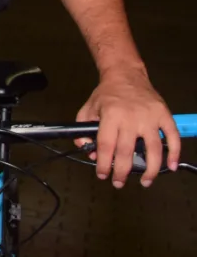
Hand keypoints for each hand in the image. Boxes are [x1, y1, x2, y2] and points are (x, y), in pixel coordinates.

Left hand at [75, 66, 179, 187]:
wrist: (126, 74)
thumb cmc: (106, 94)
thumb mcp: (88, 108)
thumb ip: (83, 129)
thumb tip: (87, 150)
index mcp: (110, 115)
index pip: (106, 145)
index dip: (103, 163)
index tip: (102, 175)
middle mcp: (131, 117)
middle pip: (127, 151)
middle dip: (122, 171)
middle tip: (119, 183)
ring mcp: (150, 117)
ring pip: (153, 149)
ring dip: (150, 169)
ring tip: (145, 181)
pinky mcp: (164, 115)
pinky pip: (172, 137)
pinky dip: (174, 153)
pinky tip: (171, 166)